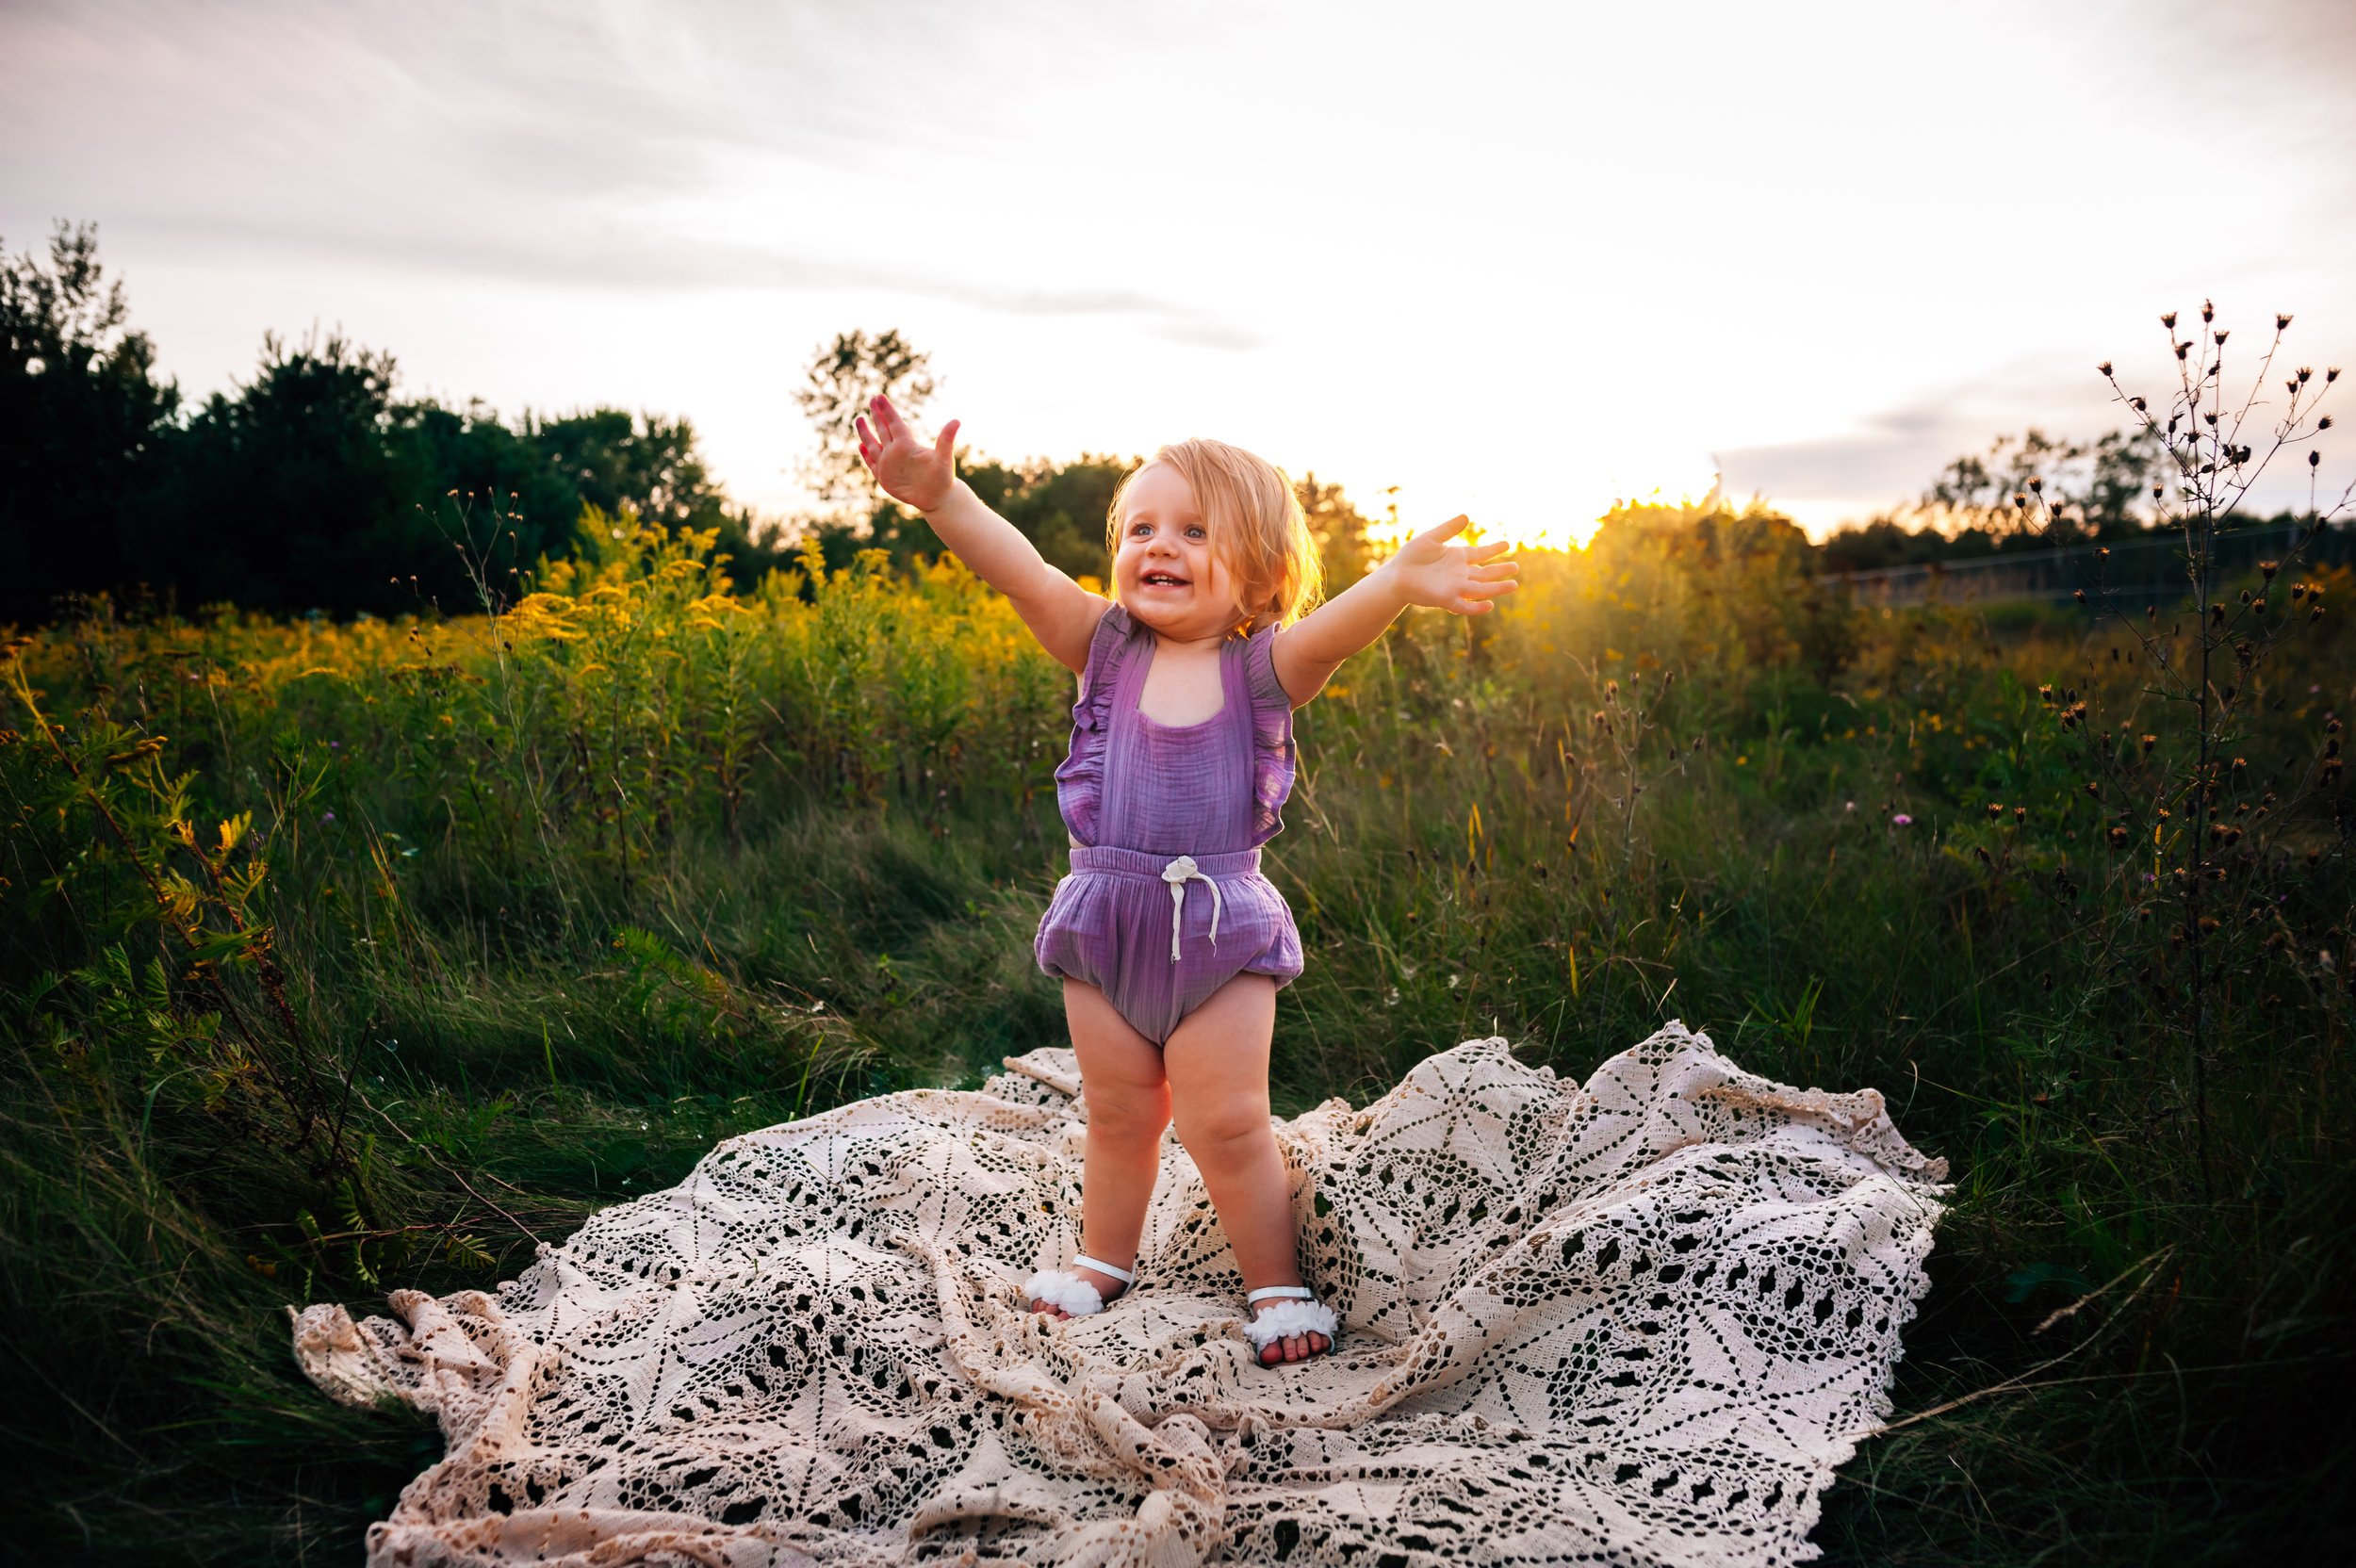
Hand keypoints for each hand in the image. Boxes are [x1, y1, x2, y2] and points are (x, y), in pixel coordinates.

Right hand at [854, 395, 960, 512]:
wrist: (938, 498)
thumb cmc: (943, 478)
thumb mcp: (944, 458)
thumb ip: (946, 439)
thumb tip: (957, 421)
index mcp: (907, 445)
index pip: (894, 423)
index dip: (887, 410)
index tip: (879, 397)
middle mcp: (896, 451)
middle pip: (883, 429)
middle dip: (877, 415)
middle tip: (872, 399)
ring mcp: (889, 464)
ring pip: (873, 445)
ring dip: (866, 433)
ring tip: (859, 419)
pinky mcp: (885, 478)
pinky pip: (872, 464)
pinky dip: (866, 456)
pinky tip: (861, 446)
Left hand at [1384, 515, 1517, 614]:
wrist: (1395, 576)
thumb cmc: (1410, 557)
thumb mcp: (1431, 538)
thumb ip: (1448, 529)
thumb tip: (1467, 516)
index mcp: (1457, 558)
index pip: (1480, 554)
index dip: (1494, 549)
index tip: (1507, 543)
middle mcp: (1459, 573)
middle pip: (1485, 573)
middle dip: (1500, 570)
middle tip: (1516, 568)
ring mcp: (1454, 587)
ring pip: (1481, 589)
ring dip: (1497, 588)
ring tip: (1514, 585)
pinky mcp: (1446, 599)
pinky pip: (1464, 605)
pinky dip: (1476, 607)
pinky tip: (1490, 605)